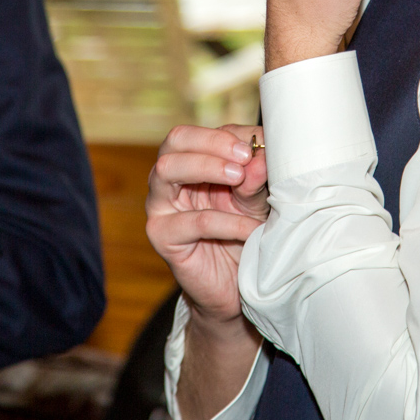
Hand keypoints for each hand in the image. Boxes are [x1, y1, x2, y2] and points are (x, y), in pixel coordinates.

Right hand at [146, 124, 268, 325]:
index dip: (224, 135)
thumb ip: (255, 179)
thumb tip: (259, 157)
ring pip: (167, 170)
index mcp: (187, 165)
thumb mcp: (255, 201)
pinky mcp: (163, 237)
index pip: (193, 134)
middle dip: (211, 143)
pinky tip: (250, 229)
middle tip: (244, 157)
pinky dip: (227, 222)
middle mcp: (167, 181)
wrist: (235, 286)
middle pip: (173, 142)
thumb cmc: (242, 235)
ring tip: (240, 178)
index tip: (256, 144)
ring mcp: (160, 208)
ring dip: (207, 167)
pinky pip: (193, 221)